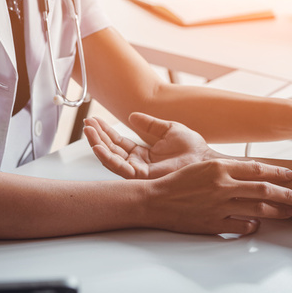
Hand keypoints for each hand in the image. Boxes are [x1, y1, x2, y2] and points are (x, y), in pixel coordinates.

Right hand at [84, 112, 212, 178]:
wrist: (205, 158)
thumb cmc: (193, 147)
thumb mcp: (169, 129)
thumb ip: (150, 124)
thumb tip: (132, 116)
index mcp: (143, 154)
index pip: (119, 143)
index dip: (106, 132)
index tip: (94, 120)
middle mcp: (138, 164)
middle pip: (111, 150)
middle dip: (97, 137)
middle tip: (86, 123)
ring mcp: (139, 172)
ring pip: (111, 159)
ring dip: (98, 145)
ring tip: (88, 131)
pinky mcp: (142, 177)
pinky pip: (120, 168)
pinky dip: (107, 158)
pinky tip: (98, 147)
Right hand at [146, 158, 291, 234]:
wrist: (155, 200)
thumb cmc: (178, 181)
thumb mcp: (203, 166)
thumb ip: (227, 168)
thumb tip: (251, 171)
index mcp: (219, 167)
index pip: (257, 168)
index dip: (277, 172)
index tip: (290, 175)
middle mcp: (222, 185)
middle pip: (262, 189)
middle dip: (285, 194)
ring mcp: (219, 206)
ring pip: (257, 209)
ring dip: (277, 211)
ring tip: (289, 212)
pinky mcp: (214, 223)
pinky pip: (241, 225)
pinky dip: (253, 225)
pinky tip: (259, 224)